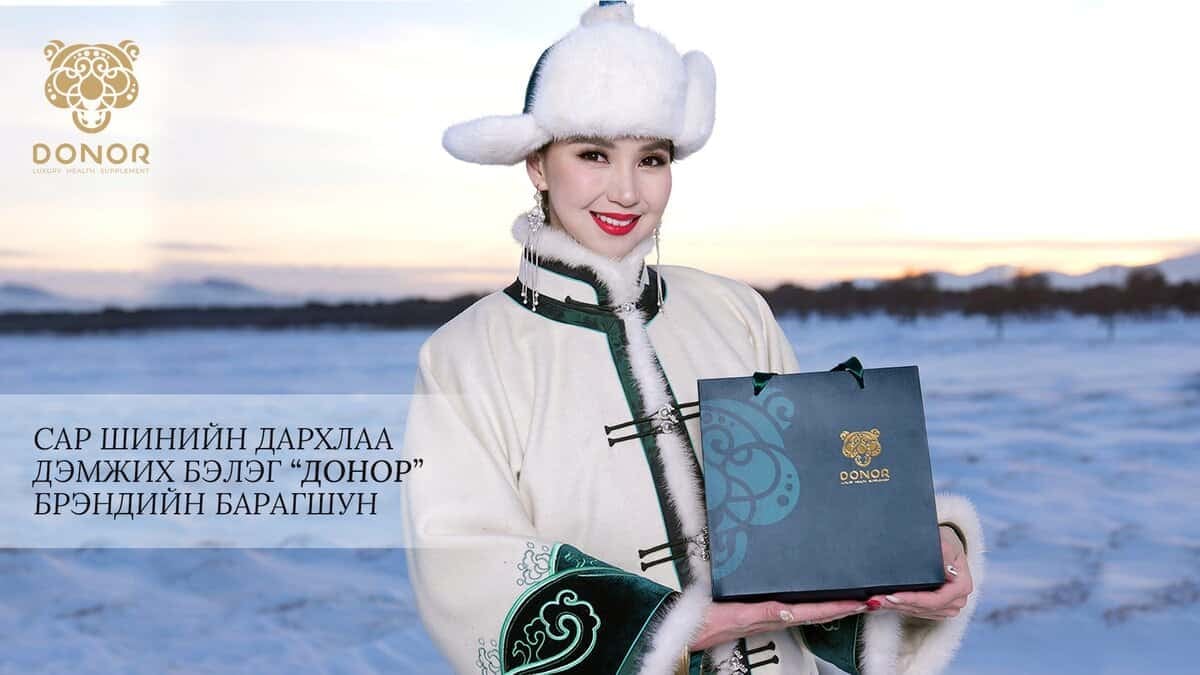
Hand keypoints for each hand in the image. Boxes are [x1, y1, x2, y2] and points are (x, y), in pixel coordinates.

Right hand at [688, 598, 867, 651]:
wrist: (697, 627)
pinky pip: (797, 610)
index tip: (862, 602)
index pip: (816, 611)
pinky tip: (820, 600)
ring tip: (855, 598)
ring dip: (834, 606)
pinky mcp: (766, 614)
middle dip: (846, 606)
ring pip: (812, 612)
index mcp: (776, 615)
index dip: (840, 607)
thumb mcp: (740, 614)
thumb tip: (785, 610)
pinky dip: (814, 605)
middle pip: (820, 612)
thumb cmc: (713, 620)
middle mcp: (780, 617)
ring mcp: (774, 616)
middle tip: (871, 598)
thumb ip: (763, 612)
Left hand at [866, 525, 972, 619]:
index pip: (936, 599)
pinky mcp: (936, 609)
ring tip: (876, 601)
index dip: (914, 599)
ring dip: (896, 608)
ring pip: (918, 612)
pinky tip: (884, 603)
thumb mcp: (946, 542)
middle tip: (877, 599)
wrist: (947, 547)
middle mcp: (957, 600)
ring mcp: (947, 607)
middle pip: (925, 608)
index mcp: (962, 586)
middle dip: (899, 604)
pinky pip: (917, 612)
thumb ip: (945, 553)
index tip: (893, 595)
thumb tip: (947, 569)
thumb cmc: (947, 543)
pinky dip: (899, 607)